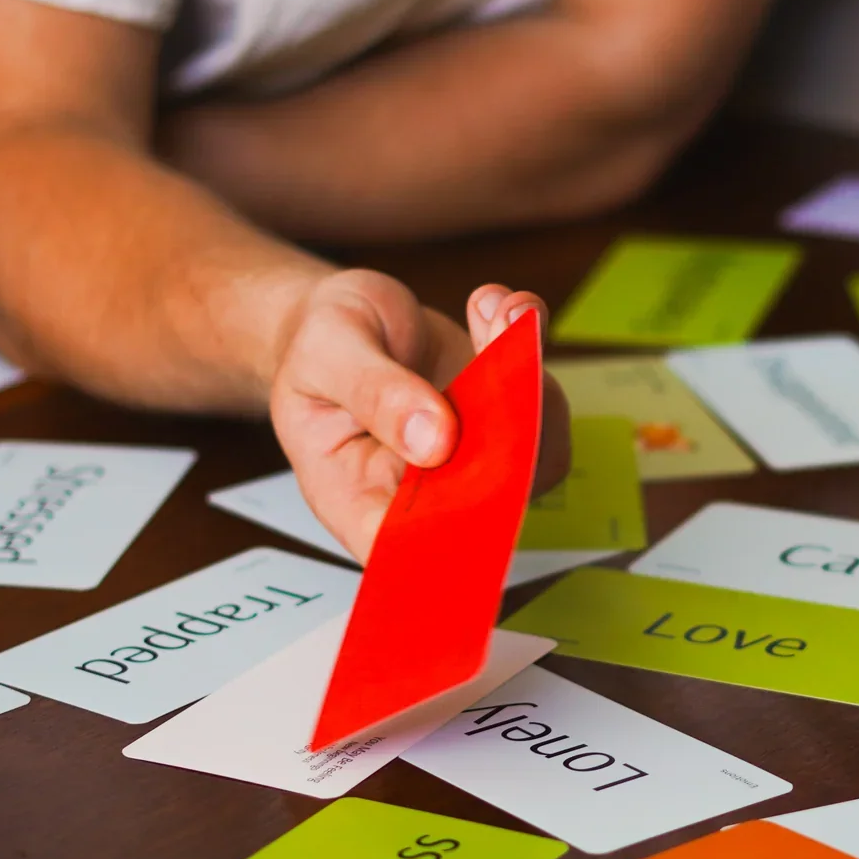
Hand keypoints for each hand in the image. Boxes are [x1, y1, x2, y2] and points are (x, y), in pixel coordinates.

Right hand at [271, 273, 570, 561]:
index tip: (478, 475)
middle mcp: (420, 494)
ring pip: (533, 454)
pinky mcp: (500, 424)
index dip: (452, 538)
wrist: (343, 315)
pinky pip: (542, 407)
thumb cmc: (316, 346)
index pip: (407, 550)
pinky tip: (494, 308)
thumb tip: (434, 441)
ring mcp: (467, 461)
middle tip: (501, 349)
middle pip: (491, 507)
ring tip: (494, 312)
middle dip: (514, 429)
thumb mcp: (327, 352)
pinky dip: (532, 351)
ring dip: (531, 378)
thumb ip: (375, 393)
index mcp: (355, 498)